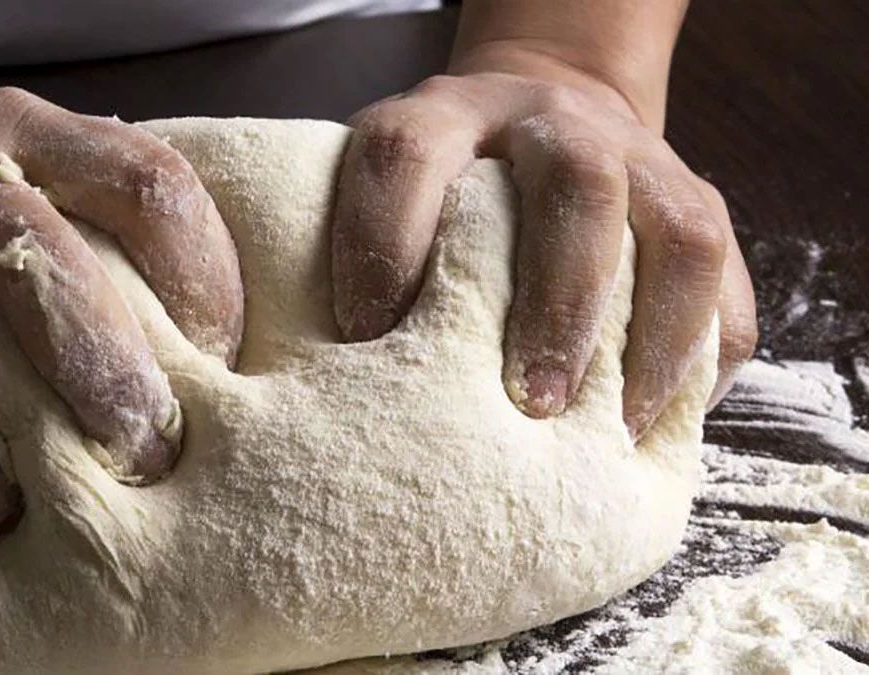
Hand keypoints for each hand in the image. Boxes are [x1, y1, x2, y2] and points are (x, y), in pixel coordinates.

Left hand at [332, 49, 755, 437]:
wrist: (544, 109)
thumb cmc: (439, 185)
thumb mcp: (378, 185)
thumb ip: (351, 248)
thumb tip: (305, 375)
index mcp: (445, 117)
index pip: (405, 156)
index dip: (382, 246)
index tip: (365, 341)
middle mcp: (550, 124)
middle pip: (575, 188)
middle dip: (557, 304)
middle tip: (531, 402)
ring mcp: (639, 158)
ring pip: (678, 233)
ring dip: (653, 337)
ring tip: (616, 425)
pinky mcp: (698, 200)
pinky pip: (729, 278)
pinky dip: (704, 352)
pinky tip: (661, 415)